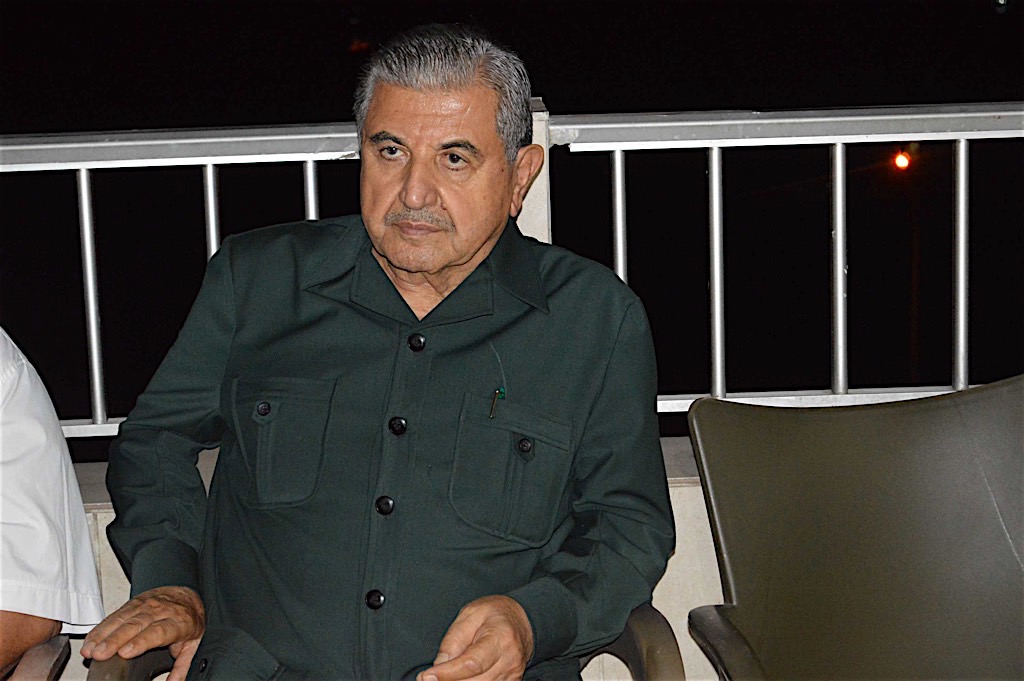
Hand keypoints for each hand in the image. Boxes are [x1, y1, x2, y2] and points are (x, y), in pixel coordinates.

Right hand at [82, 586, 204, 680]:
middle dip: (115, 639)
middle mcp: (161, 611)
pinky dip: (101, 628)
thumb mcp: (193, 645)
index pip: (158, 632)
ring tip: (90, 649)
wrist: (189, 597)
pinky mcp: (134, 602)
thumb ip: (183, 666)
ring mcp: (146, 604)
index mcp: (178, 622)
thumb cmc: (189, 622)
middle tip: (100, 653)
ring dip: (103, 634)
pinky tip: (91, 639)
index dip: (140, 642)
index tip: (125, 653)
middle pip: (135, 625)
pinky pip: (115, 614)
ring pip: (122, 618)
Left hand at [417, 595, 532, 680]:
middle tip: (429, 677)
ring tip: (444, 676)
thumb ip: (453, 640)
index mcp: (501, 637)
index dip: (447, 673)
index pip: (472, 663)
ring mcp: (513, 675)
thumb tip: (438, 666)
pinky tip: (459, 678)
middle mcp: (510, 659)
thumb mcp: (469, 615)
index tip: (427, 676)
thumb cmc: (493, 614)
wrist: (520, 619)